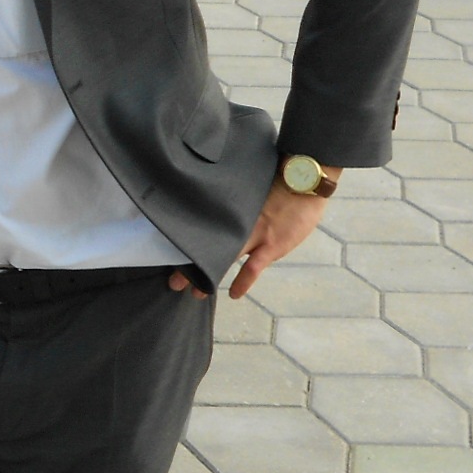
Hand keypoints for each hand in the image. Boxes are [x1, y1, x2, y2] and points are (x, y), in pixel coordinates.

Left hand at [167, 168, 338, 299]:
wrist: (304, 179)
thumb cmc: (278, 178)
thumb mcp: (248, 187)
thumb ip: (233, 200)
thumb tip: (216, 203)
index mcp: (230, 209)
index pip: (201, 227)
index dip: (184, 240)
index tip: (167, 249)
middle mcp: (237, 223)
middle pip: (206, 245)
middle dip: (188, 263)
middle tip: (173, 279)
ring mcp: (255, 235)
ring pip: (225, 259)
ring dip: (208, 275)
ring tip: (193, 291)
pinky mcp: (272, 245)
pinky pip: (253, 268)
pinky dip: (243, 282)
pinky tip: (233, 294)